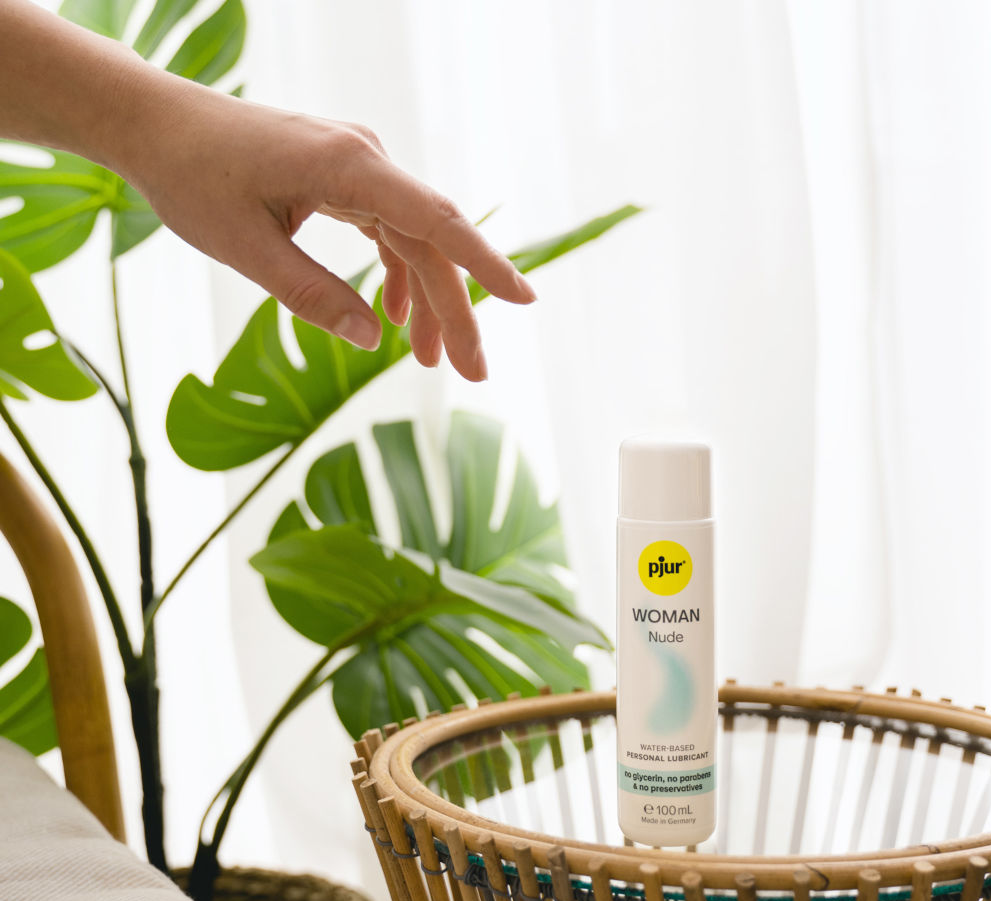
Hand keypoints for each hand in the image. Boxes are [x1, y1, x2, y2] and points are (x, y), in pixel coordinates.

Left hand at [119, 82, 534, 380]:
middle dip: (455, 312)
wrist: (156, 126)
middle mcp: (364, 161)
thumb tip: (374, 341)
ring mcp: (357, 168)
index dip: (484, 263)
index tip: (524, 300)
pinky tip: (394, 319)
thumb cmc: (191, 177)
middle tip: (473, 374)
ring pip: (414, 243)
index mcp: (348, 167)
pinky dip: (396, 276)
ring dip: (427, 301)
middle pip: (431, 244)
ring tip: (432, 361)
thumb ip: (312, 295)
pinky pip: (389, 233)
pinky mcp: (344, 180)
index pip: (435, 220)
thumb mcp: (246, 248)